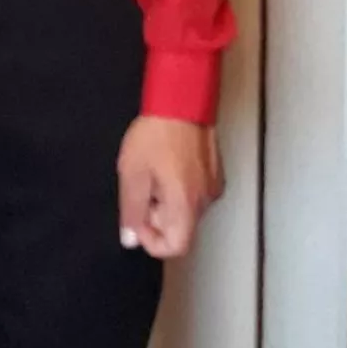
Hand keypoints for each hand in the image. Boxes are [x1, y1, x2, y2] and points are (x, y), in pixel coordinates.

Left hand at [116, 116, 223, 260]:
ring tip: (153, 170)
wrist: (181, 100)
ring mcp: (214, 186)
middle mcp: (206, 200)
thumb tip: (131, 240)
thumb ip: (132, 211)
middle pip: (180, 227)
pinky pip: (194, 193)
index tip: (138, 219)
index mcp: (186, 204)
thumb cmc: (156, 134)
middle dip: (156, 215)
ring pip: (186, 210)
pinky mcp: (216, 173)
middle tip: (141, 185)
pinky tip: (166, 163)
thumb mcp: (133, 174)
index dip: (153, 241)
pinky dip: (178, 187)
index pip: (176, 247)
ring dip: (166, 200)